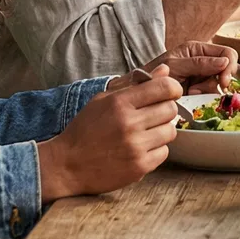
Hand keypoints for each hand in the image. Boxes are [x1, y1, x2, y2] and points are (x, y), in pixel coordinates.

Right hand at [38, 65, 182, 201]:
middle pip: (171, 109)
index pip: (164, 87)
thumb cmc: (85, 130)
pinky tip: (140, 149)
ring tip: (144, 133)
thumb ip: (134, 84)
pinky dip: (156, 150)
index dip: (173, 88)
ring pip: (171, 131)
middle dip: (165, 109)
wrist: (66, 165)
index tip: (171, 92)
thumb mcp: (103, 100)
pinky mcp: (139, 167)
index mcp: (120, 103)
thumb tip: (164, 71)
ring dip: (161, 131)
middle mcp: (129, 124)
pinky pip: (164, 152)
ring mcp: (135, 147)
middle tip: (152, 115)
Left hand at [127, 41, 236, 94]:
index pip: (227, 53)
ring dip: (207, 91)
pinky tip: (191, 96)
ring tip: (191, 92)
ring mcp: (201, 77)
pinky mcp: (198, 91)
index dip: (229, 66)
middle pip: (226, 70)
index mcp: (198, 49)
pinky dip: (203, 97)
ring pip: (219, 84)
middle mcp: (203, 61)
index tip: (223, 81)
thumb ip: (199, 63)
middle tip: (200, 90)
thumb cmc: (153, 73)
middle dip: (216, 81)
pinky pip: (210, 94)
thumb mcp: (175, 66)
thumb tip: (225, 62)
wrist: (139, 91)